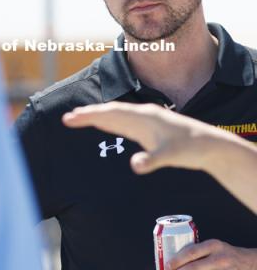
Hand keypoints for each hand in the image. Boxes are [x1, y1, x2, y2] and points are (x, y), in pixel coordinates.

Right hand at [62, 102, 220, 173]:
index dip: (90, 115)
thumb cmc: (190, 149)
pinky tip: (104, 123)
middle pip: (109, 111)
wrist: (209, 144)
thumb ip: (153, 159)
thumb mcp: (172, 156)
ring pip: (115, 114)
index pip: (110, 114)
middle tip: (67, 118)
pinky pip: (122, 120)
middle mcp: (141, 114)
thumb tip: (135, 165)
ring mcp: (144, 119)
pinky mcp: (147, 126)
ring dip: (97, 116)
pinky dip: (108, 120)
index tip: (71, 118)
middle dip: (88, 114)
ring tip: (79, 118)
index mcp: (143, 117)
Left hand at [167, 239, 256, 268]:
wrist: (248, 262)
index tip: (166, 265)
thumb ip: (199, 250)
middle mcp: (219, 258)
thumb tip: (176, 257)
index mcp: (213, 245)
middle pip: (195, 267)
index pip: (191, 252)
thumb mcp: (213, 247)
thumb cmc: (225, 253)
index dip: (177, 260)